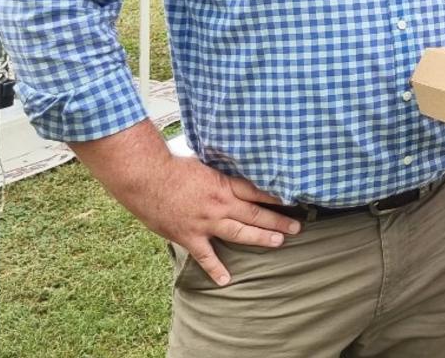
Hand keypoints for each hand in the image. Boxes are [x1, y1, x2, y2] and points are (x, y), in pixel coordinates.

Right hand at [135, 154, 300, 285]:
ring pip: (240, 233)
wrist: (147, 178)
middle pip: (255, 213)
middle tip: (296, 227)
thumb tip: (228, 173)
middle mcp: (220, 204)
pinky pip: (206, 256)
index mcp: (223, 183)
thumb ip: (216, 173)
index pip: (256, 191)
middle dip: (278, 220)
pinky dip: (216, 269)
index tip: (292, 200)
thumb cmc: (172, 166)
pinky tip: (226, 280)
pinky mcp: (190, 236)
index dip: (276, 196)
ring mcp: (206, 222)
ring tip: (278, 242)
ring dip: (260, 238)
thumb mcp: (202, 163)